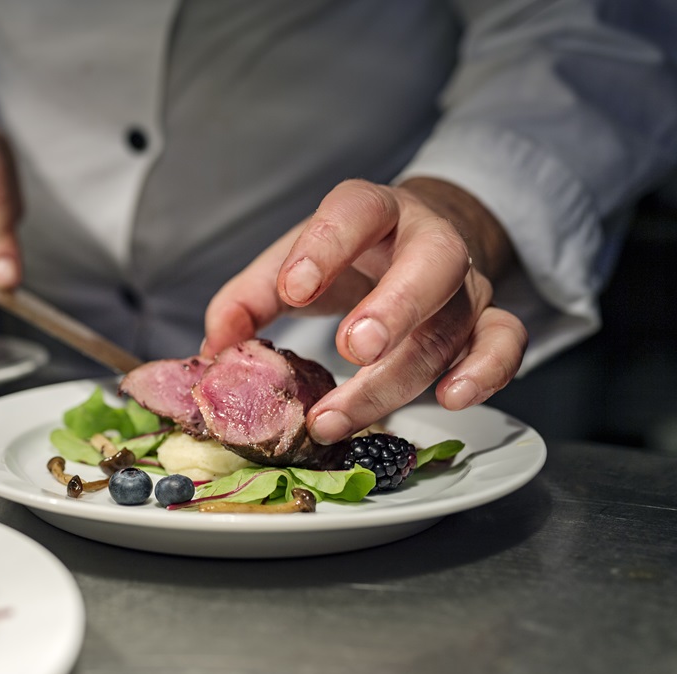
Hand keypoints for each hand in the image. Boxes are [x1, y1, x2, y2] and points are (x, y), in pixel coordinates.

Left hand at [202, 177, 528, 443]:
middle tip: (353, 349)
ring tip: (340, 416)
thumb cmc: (343, 259)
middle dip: (394, 308)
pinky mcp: (489, 321)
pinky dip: (487, 372)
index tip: (294, 290)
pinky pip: (506, 344)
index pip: (356, 210)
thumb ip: (248, 299)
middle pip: (430, 263)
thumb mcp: (291, 265)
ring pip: (452, 324)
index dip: (327, 246)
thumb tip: (215, 346)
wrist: (411, 244)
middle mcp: (429, 240)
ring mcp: (465, 283)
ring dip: (398, 377)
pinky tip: (451, 400)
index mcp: (372, 210)